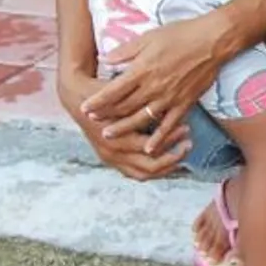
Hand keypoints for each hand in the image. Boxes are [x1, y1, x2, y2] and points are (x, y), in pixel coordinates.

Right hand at [58, 69, 191, 179]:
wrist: (77, 97)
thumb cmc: (103, 92)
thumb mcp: (122, 94)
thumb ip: (141, 106)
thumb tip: (168, 111)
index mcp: (114, 137)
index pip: (149, 147)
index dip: (170, 139)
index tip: (186, 128)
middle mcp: (111, 152)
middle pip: (149, 167)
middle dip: (172, 158)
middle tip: (189, 145)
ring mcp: (110, 159)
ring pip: (143, 173)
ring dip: (165, 167)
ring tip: (182, 153)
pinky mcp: (111, 160)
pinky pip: (135, 172)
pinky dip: (153, 169)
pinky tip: (168, 161)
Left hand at [78, 12, 228, 153]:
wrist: (213, 41)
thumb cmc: (181, 35)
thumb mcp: (148, 37)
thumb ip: (125, 51)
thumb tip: (105, 60)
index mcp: (142, 69)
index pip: (113, 90)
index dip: (97, 101)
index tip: (84, 108)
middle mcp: (153, 87)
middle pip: (124, 107)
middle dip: (106, 116)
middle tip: (92, 123)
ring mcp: (169, 97)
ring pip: (142, 118)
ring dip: (124, 128)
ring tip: (109, 135)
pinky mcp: (185, 103)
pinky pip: (169, 124)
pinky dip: (159, 138)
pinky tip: (150, 147)